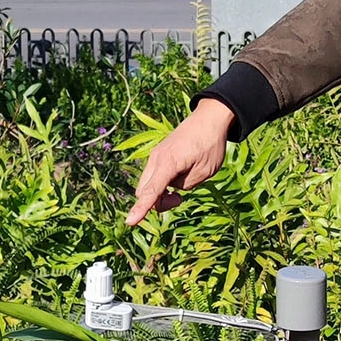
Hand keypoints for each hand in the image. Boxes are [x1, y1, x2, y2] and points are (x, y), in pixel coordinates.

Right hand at [127, 98, 235, 225]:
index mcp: (169, 163)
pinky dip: (161, 184)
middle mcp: (156, 158)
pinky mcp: (158, 154)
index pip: (151, 191)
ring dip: (159, 193)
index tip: (130, 222)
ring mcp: (155, 155)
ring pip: (147, 184)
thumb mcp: (204, 172)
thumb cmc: (210, 145)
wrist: (209, 118)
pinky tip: (178, 177)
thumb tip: (171, 188)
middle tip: (180, 200)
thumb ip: (185, 185)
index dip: (141, 209)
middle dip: (157, 203)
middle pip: (144, 191)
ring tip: (181, 189)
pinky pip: (153, 175)